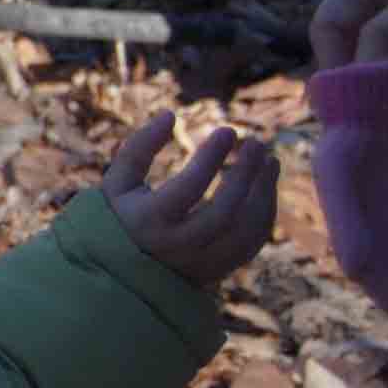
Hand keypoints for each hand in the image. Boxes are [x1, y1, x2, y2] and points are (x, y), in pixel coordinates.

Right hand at [103, 113, 275, 287]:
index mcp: (149, 222)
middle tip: (257, 142)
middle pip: (226, 211)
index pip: (188, 188)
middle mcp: (178, 246)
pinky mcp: (219, 270)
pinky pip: (252, 242)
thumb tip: (170, 114)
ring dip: (264, 192)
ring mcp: (202, 262)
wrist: (124, 273)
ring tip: (270, 160)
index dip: (211, 157)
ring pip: (246, 229)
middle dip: (247, 174)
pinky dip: (264, 212)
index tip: (228, 131)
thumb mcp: (117, 183)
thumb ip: (137, 148)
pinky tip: (264, 185)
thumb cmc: (120, 217)